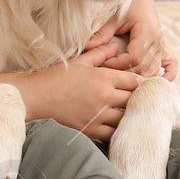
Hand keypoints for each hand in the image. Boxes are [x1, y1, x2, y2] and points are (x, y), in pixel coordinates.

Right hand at [22, 44, 142, 140]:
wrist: (37, 96)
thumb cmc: (57, 76)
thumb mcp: (80, 61)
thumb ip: (100, 53)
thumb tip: (115, 45)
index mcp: (104, 77)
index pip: (135, 80)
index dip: (141, 82)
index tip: (141, 84)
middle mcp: (105, 96)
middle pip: (134, 99)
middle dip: (139, 99)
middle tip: (141, 99)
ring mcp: (98, 114)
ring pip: (126, 117)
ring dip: (131, 115)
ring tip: (133, 114)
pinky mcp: (91, 129)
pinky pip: (113, 133)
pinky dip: (118, 130)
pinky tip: (120, 127)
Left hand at [84, 0, 175, 79]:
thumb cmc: (128, 3)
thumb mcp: (114, 17)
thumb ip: (102, 34)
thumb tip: (87, 47)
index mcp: (146, 32)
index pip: (134, 58)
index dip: (118, 64)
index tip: (103, 63)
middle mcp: (157, 40)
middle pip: (144, 67)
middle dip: (126, 73)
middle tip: (110, 74)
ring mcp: (162, 45)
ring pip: (154, 69)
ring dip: (141, 78)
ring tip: (125, 83)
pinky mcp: (163, 47)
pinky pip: (171, 64)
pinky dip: (168, 75)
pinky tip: (160, 83)